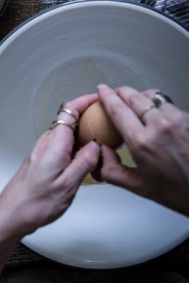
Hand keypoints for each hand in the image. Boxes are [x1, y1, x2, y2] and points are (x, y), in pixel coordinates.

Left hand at [0, 94, 100, 241]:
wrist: (12, 215)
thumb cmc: (34, 204)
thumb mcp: (68, 185)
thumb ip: (84, 162)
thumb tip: (97, 146)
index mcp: (54, 144)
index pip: (71, 110)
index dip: (86, 100)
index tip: (101, 99)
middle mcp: (46, 143)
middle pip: (70, 119)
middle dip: (90, 119)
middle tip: (108, 125)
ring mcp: (43, 150)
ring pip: (67, 133)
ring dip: (83, 136)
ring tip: (101, 147)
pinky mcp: (41, 159)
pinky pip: (62, 145)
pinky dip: (76, 148)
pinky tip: (85, 162)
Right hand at [97, 84, 188, 216]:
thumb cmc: (179, 191)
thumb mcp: (138, 187)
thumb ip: (112, 170)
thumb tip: (103, 152)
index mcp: (142, 142)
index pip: (117, 109)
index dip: (106, 96)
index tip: (102, 91)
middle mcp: (160, 126)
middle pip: (134, 95)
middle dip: (122, 92)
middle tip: (117, 94)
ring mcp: (177, 120)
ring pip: (153, 96)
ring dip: (142, 97)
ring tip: (138, 105)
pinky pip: (169, 104)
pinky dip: (159, 106)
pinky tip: (159, 117)